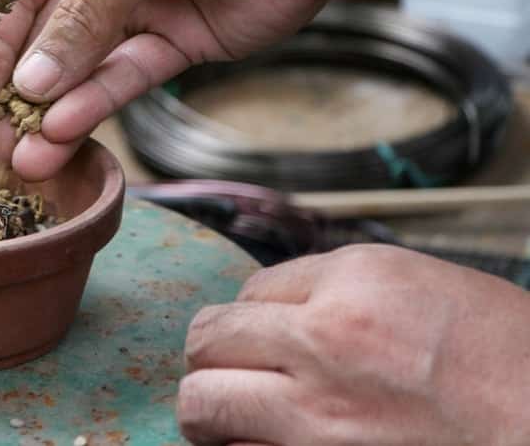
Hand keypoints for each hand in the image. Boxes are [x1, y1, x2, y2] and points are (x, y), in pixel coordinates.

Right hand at [0, 0, 350, 180]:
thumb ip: (85, 13)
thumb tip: (30, 81)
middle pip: (42, 33)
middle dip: (17, 90)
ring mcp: (137, 3)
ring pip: (82, 65)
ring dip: (53, 111)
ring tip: (24, 158)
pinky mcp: (175, 38)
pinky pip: (126, 75)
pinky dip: (98, 103)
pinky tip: (66, 132)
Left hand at [178, 245, 529, 445]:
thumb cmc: (510, 364)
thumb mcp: (428, 288)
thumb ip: (344, 291)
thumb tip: (280, 308)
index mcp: (355, 283)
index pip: (251, 289)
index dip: (256, 314)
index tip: (267, 334)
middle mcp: (324, 340)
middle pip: (207, 338)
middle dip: (211, 354)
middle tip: (226, 369)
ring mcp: (316, 417)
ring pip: (201, 402)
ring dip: (209, 406)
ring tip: (225, 414)